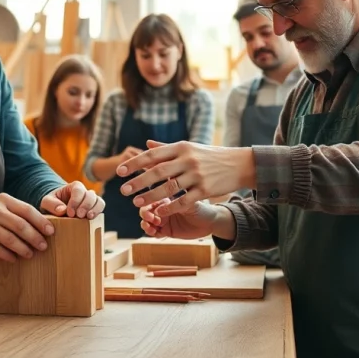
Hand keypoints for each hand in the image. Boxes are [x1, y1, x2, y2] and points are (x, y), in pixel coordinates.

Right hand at [0, 194, 54, 261]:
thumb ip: (16, 213)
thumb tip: (40, 227)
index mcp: (4, 200)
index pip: (27, 210)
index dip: (40, 222)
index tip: (51, 232)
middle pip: (20, 225)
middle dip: (34, 237)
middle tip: (43, 246)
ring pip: (10, 238)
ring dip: (23, 248)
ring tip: (30, 254)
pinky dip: (8, 255)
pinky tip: (14, 259)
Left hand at [39, 181, 105, 218]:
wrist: (57, 210)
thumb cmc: (52, 204)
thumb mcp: (46, 202)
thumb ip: (52, 204)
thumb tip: (62, 210)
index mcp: (73, 187)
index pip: (78, 190)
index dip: (75, 201)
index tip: (70, 213)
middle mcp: (84, 192)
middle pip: (90, 195)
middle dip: (85, 205)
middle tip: (79, 215)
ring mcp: (91, 200)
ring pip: (98, 200)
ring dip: (94, 209)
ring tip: (88, 218)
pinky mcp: (94, 208)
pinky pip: (100, 207)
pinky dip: (98, 212)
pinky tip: (91, 219)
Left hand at [116, 141, 254, 216]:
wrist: (239, 164)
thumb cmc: (210, 156)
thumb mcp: (189, 147)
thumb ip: (166, 148)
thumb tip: (146, 144)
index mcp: (181, 147)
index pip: (153, 155)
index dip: (134, 163)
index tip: (120, 171)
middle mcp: (188, 160)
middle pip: (157, 172)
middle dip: (138, 182)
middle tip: (123, 191)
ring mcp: (197, 175)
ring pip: (169, 188)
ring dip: (150, 196)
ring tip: (136, 203)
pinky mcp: (205, 190)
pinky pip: (184, 201)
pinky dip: (170, 207)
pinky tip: (159, 212)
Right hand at [139, 199, 233, 240]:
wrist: (211, 222)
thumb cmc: (203, 207)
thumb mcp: (190, 202)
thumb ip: (177, 200)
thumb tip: (165, 195)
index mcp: (167, 197)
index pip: (151, 196)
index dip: (145, 199)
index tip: (142, 201)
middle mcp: (163, 207)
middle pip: (146, 208)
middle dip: (144, 212)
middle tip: (149, 217)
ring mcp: (164, 219)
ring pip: (147, 220)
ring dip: (145, 223)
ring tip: (151, 225)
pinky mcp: (167, 231)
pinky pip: (154, 231)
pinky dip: (150, 231)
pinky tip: (152, 231)